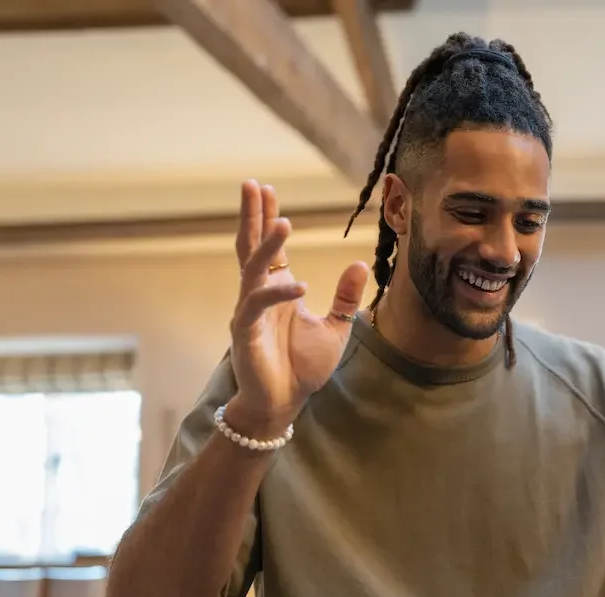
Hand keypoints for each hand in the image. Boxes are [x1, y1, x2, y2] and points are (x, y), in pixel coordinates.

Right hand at [225, 180, 369, 437]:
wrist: (283, 404)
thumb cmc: (302, 368)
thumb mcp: (335, 328)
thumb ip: (346, 297)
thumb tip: (359, 263)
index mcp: (278, 292)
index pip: (271, 248)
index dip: (268, 219)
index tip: (267, 190)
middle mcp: (259, 296)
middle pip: (251, 247)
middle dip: (252, 216)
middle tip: (252, 184)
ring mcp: (249, 312)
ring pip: (254, 269)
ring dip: (267, 245)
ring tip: (282, 221)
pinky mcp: (245, 332)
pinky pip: (259, 305)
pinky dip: (277, 293)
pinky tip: (298, 284)